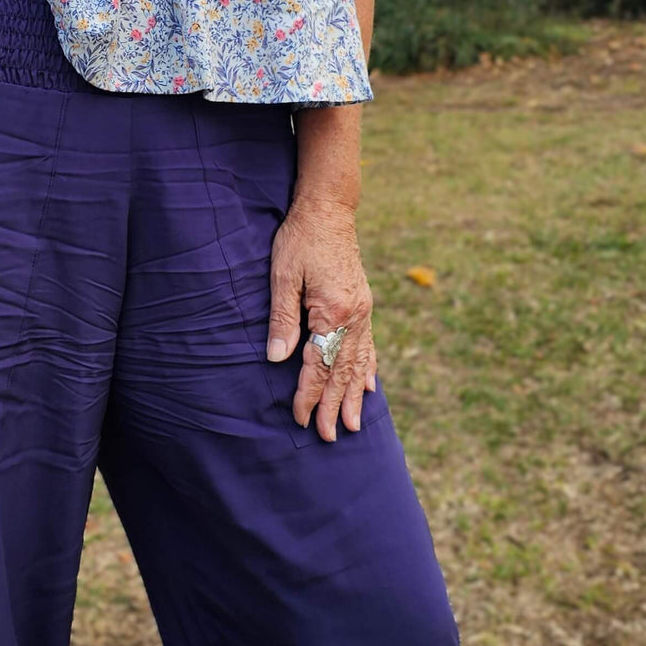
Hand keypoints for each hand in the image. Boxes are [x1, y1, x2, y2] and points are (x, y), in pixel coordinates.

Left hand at [267, 197, 376, 442]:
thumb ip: (282, 319)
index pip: (318, 364)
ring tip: (354, 424)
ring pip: (359, 363)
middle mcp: (354, 316)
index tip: (301, 419)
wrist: (328, 209)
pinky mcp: (362, 305)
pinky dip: (368, 369)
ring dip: (355, 395)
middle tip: (331, 437)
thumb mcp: (283, 275)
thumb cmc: (300, 239)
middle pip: (343, 371)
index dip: (309, 394)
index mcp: (333, 311)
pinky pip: (368, 346)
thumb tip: (277, 358)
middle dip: (335, 406)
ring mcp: (363, 311)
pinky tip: (369, 386)